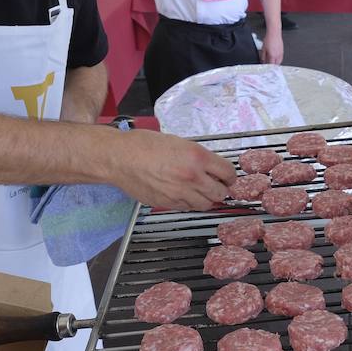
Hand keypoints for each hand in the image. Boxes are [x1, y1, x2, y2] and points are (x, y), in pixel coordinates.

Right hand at [116, 128, 235, 209]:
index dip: (230, 175)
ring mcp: (180, 193)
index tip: (228, 176)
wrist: (121, 158)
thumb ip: (198, 156)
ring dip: (208, 198)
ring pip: (207, 204)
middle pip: (221, 192)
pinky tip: (185, 194)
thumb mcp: (179, 142)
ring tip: (202, 191)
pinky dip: (191, 203)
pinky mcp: (168, 204)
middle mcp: (192, 177)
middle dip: (222, 189)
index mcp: (197, 157)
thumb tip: (212, 167)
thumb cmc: (145, 145)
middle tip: (218, 184)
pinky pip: (189, 208)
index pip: (228, 172)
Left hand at [260, 29, 284, 64]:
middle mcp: (277, 55)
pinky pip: (281, 58)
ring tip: (272, 62)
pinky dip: (278, 60)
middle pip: (275, 65)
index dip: (268, 67)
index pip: (270, 65)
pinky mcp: (282, 51)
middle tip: (269, 66)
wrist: (274, 33)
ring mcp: (280, 53)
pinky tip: (275, 58)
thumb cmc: (269, 39)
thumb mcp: (263, 49)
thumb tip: (263, 60)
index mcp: (272, 55)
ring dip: (276, 63)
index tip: (266, 67)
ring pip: (279, 62)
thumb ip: (263, 56)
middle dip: (272, 66)